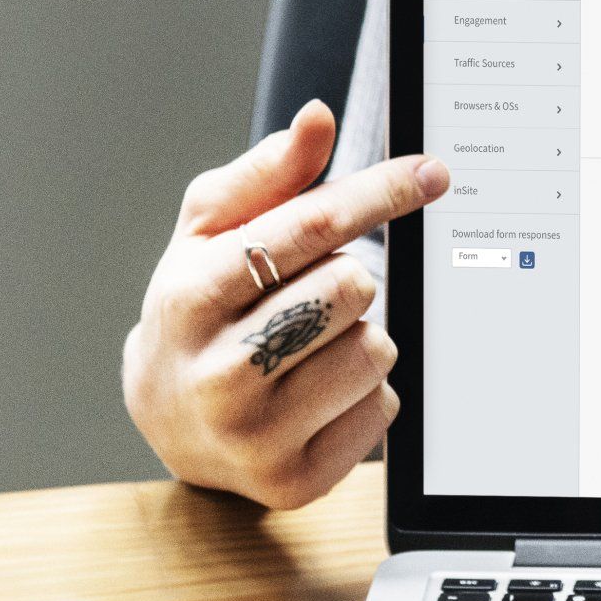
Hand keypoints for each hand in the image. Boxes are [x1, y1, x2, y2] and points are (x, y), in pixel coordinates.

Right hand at [123, 101, 448, 507]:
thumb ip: (269, 174)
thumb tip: (318, 118)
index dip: (379, 193)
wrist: (168, 418)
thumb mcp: (211, 233)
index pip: (310, 228)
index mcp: (190, 297)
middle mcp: (217, 372)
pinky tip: (316, 394)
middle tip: (309, 297)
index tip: (432, 172)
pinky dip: (366, 392)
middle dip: (348, 280)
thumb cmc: (200, 307)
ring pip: (376, 349)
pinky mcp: (296, 481)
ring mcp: (256, 435)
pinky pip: (384, 407)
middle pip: (353, 287)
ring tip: (307, 348)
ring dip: (360, 337)